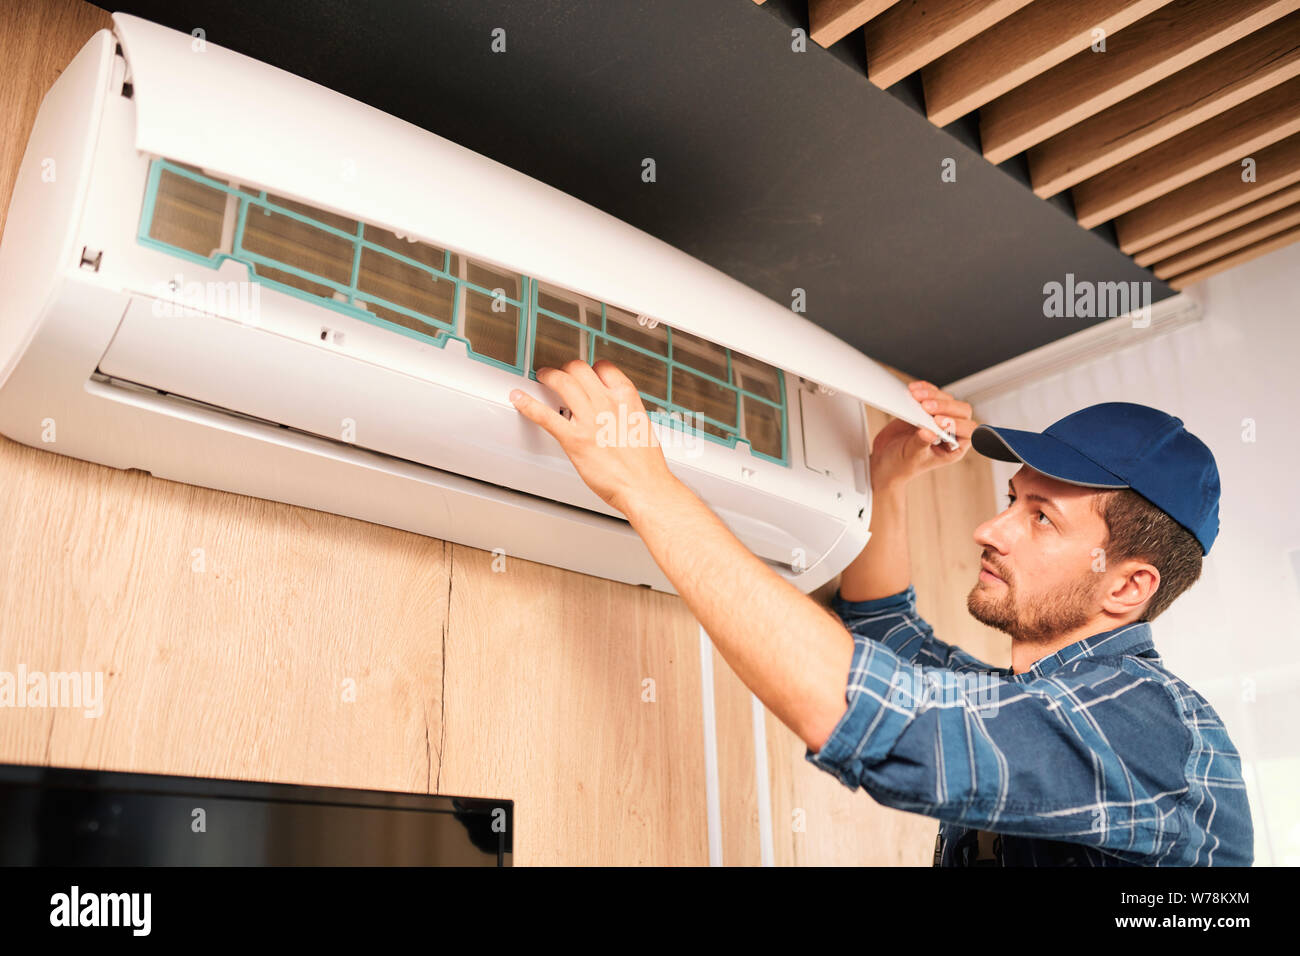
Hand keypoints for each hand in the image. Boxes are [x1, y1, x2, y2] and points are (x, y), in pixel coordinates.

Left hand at [508, 359, 677, 516]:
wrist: (644, 486)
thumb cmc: (645, 466)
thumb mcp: (642, 427)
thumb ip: (626, 415)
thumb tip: (617, 415)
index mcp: (626, 399)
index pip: (605, 368)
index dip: (593, 367)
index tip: (587, 371)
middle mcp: (606, 403)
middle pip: (580, 369)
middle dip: (567, 368)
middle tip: (561, 373)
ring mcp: (589, 420)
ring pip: (563, 382)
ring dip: (549, 375)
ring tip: (543, 376)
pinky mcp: (574, 439)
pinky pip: (545, 415)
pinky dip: (528, 404)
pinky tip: (519, 399)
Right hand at [869, 380, 974, 490]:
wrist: (885, 459)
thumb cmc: (902, 465)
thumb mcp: (912, 456)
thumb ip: (921, 443)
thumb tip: (929, 432)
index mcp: (954, 448)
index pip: (967, 431)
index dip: (956, 423)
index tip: (937, 421)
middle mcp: (950, 432)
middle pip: (960, 411)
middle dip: (944, 406)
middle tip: (926, 406)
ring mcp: (938, 418)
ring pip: (946, 400)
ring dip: (932, 395)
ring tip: (916, 396)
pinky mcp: (926, 409)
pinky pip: (931, 394)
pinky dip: (924, 389)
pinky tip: (915, 389)